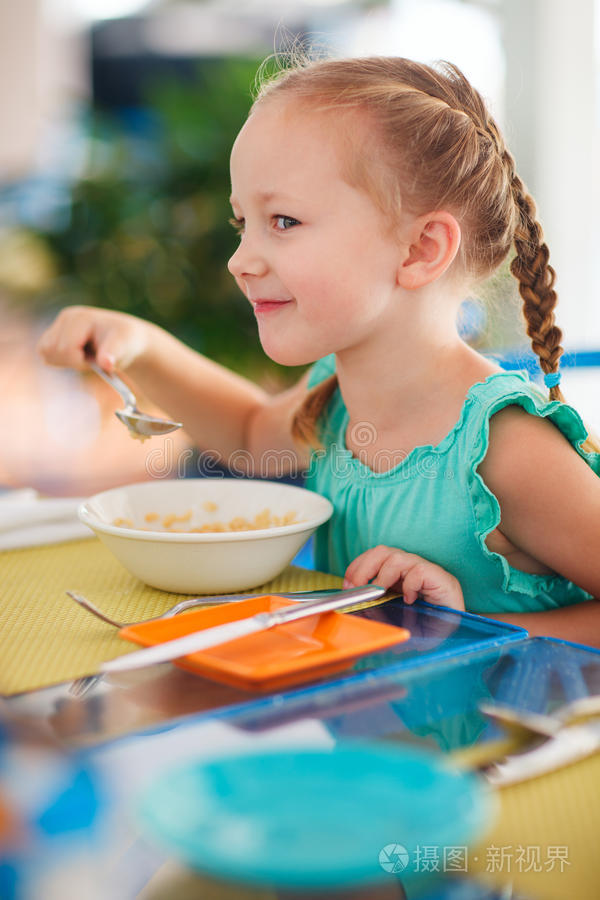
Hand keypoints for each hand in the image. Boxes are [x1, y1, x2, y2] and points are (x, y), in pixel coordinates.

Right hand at [37, 306, 152, 372]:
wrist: (125, 341)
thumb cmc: (125, 343)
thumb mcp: (125, 346)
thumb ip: (113, 353)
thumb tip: (106, 364)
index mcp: (80, 317)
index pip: (65, 349)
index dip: (80, 361)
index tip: (97, 358)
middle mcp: (65, 317)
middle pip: (51, 351)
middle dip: (73, 361)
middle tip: (92, 356)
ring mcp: (58, 324)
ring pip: (44, 353)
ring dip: (66, 361)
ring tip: (85, 354)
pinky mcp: (53, 334)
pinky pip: (45, 354)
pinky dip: (61, 360)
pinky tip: (77, 354)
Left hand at [343, 544, 464, 611]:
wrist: (456, 621)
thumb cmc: (424, 614)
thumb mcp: (395, 608)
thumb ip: (378, 603)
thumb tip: (354, 604)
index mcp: (396, 570)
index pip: (372, 556)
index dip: (357, 567)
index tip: (347, 585)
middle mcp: (408, 565)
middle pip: (381, 551)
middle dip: (363, 568)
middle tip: (356, 587)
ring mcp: (423, 569)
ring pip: (396, 558)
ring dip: (382, 576)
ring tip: (380, 593)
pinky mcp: (437, 576)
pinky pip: (418, 571)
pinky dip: (409, 585)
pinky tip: (410, 599)